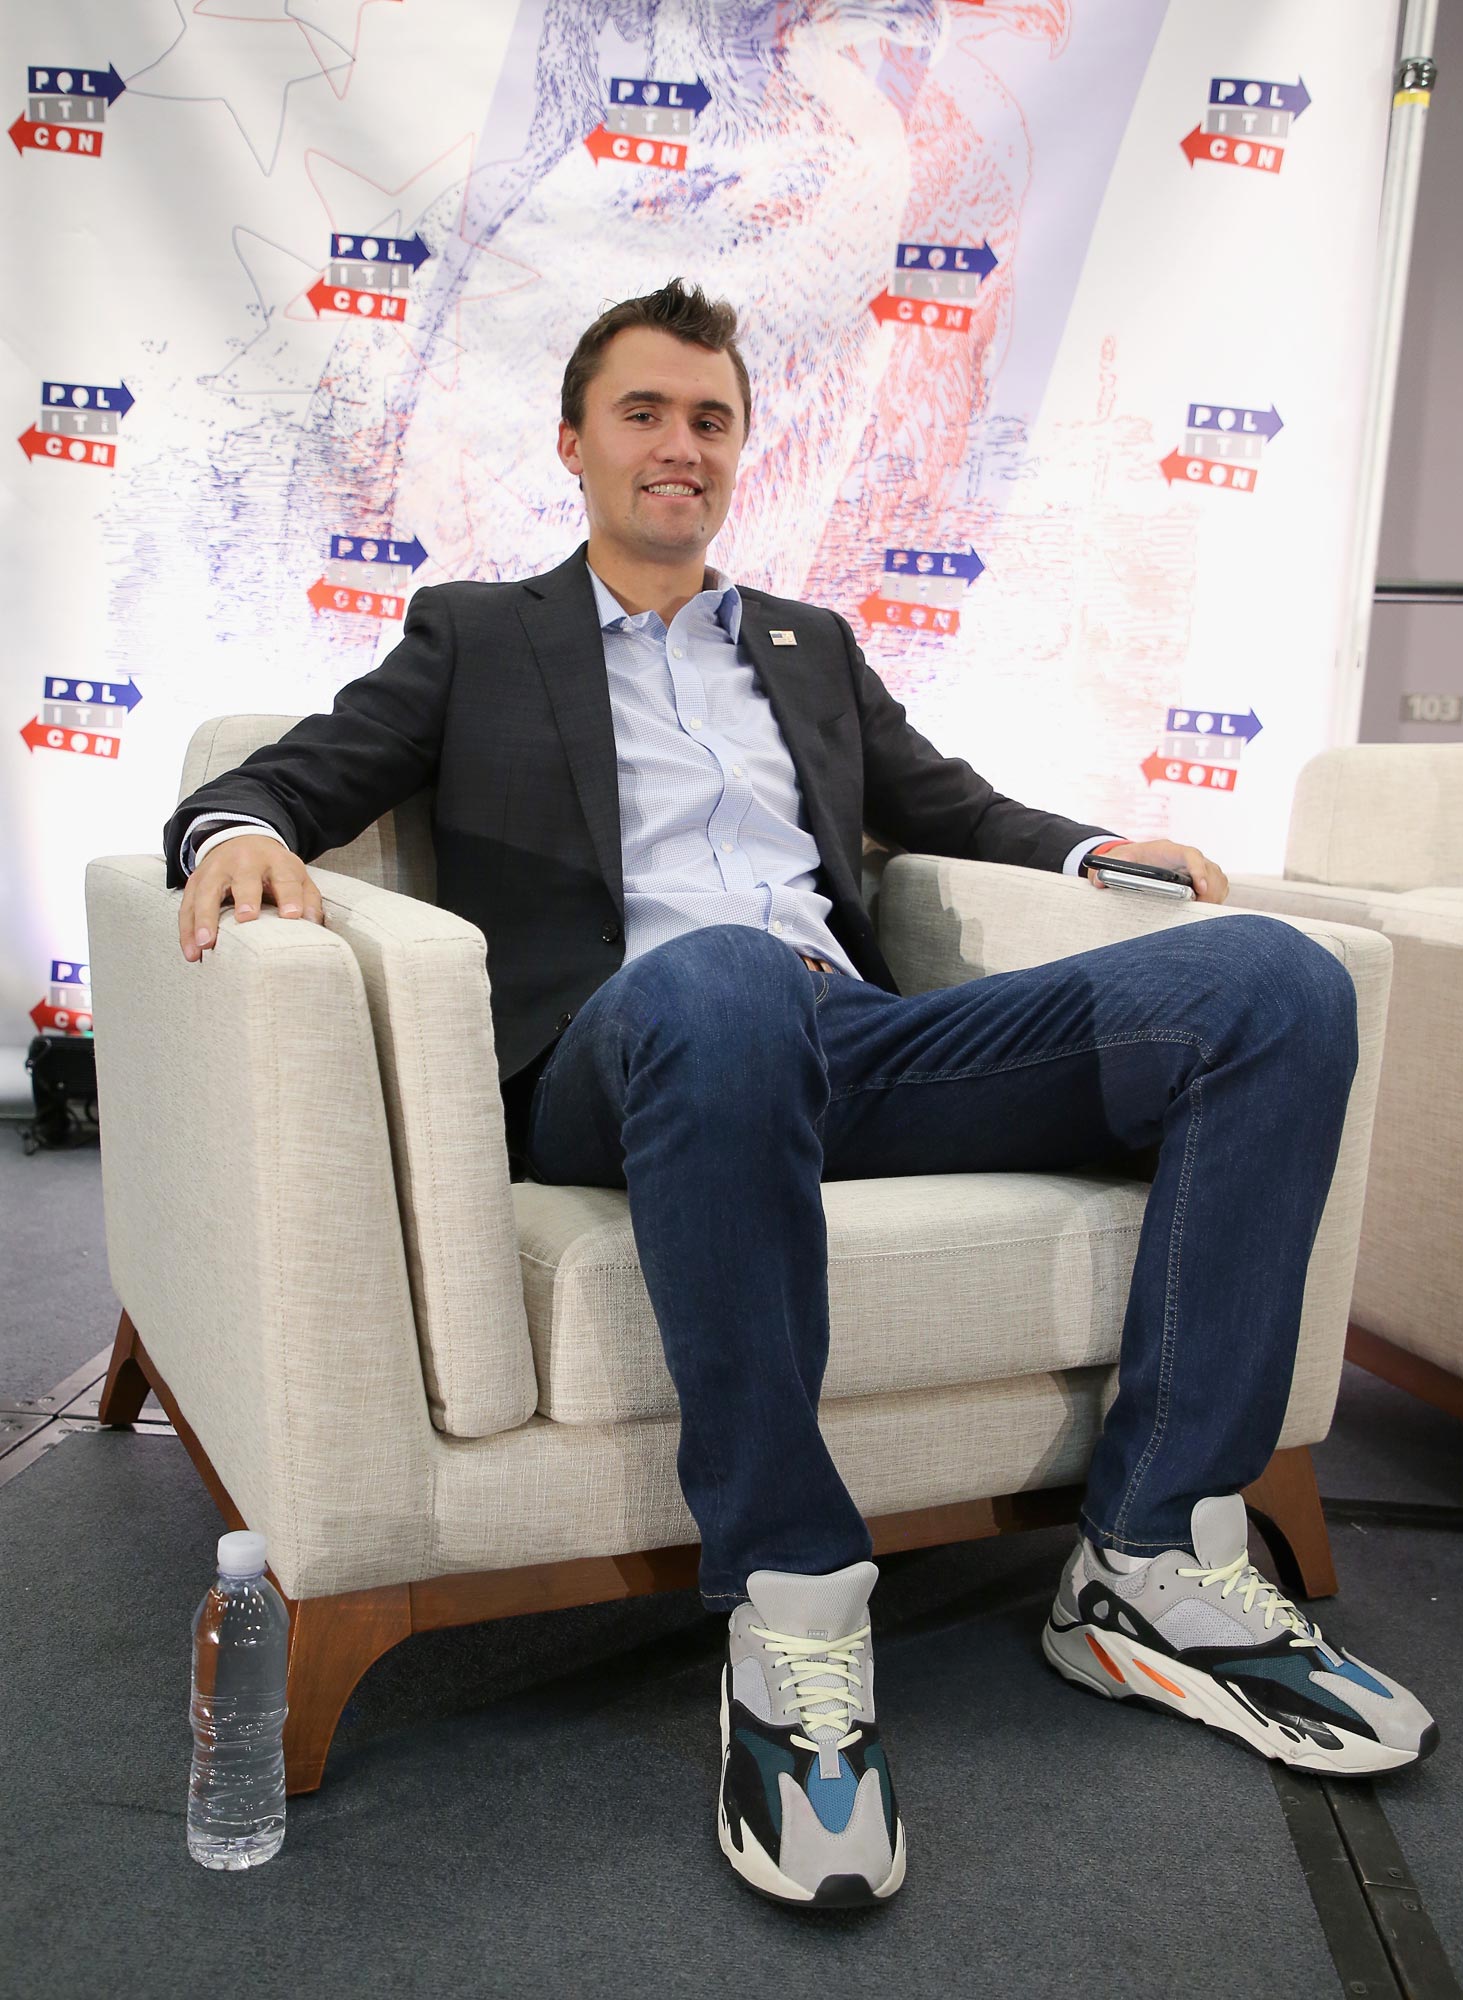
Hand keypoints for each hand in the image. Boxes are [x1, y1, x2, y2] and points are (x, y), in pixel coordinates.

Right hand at [178, 835, 325, 960]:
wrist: (242, 840)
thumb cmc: (274, 869)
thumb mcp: (296, 876)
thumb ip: (307, 899)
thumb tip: (311, 924)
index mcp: (275, 862)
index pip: (285, 878)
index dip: (289, 896)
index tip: (292, 916)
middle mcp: (244, 862)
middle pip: (244, 879)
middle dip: (245, 897)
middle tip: (245, 919)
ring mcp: (216, 870)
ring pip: (207, 892)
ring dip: (204, 919)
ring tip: (205, 945)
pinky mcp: (196, 880)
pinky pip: (187, 905)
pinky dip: (187, 929)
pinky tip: (191, 952)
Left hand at [1089, 840, 1228, 904]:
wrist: (1136, 857)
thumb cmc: (1129, 858)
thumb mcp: (1116, 859)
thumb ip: (1107, 868)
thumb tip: (1098, 880)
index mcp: (1169, 850)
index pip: (1191, 855)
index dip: (1198, 870)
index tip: (1198, 888)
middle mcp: (1188, 857)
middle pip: (1211, 869)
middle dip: (1210, 890)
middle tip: (1200, 910)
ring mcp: (1199, 867)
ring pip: (1218, 879)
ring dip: (1215, 896)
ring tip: (1203, 913)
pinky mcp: (1203, 878)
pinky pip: (1219, 886)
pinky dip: (1217, 898)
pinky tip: (1205, 911)